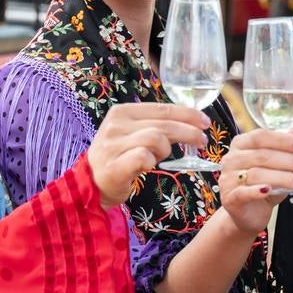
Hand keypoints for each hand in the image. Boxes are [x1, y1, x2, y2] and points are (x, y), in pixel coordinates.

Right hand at [87, 103, 210, 208]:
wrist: (89, 184)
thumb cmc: (116, 158)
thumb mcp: (130, 134)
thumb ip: (153, 125)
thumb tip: (188, 122)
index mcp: (122, 112)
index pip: (161, 108)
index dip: (186, 114)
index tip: (204, 122)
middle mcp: (115, 124)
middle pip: (163, 124)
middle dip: (188, 131)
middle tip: (202, 141)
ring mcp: (113, 144)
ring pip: (155, 139)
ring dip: (166, 150)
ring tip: (161, 158)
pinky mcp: (114, 165)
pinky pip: (143, 157)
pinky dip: (152, 161)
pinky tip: (149, 166)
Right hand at [218, 129, 292, 234]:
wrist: (248, 214)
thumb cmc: (263, 186)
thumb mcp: (277, 167)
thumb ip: (285, 150)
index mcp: (240, 145)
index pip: (260, 136)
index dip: (282, 140)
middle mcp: (231, 159)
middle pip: (262, 156)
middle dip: (291, 161)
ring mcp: (228, 179)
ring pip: (257, 174)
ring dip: (284, 177)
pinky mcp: (230, 198)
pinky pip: (244, 192)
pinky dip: (258, 191)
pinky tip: (270, 190)